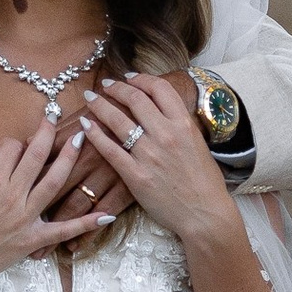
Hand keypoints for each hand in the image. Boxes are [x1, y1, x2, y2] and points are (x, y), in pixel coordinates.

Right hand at [0, 124, 109, 291]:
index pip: (11, 149)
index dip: (10, 141)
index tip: (5, 146)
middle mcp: (14, 195)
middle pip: (37, 156)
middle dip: (47, 132)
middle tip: (56, 116)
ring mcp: (26, 217)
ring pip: (54, 182)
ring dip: (70, 159)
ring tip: (83, 139)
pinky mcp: (33, 239)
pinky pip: (63, 230)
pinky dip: (86, 224)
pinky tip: (106, 215)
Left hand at [69, 73, 234, 246]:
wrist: (205, 213)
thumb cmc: (205, 182)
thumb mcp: (197, 144)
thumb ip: (178, 126)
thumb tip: (161, 112)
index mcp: (184, 124)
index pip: (159, 88)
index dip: (140, 79)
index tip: (128, 77)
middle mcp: (166, 134)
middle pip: (135, 99)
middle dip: (116, 88)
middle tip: (104, 85)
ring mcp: (149, 154)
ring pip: (118, 120)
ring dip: (100, 105)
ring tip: (90, 99)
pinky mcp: (136, 176)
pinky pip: (110, 150)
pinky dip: (95, 135)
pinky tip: (86, 126)